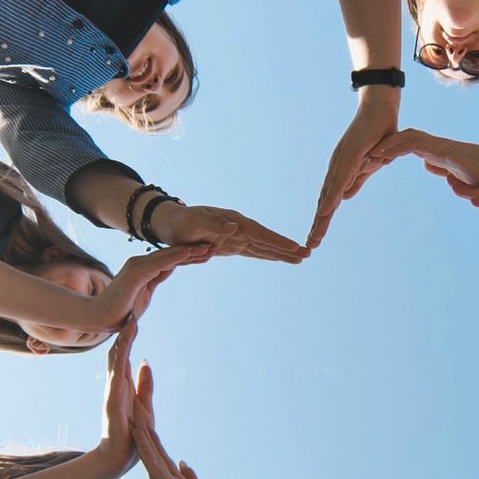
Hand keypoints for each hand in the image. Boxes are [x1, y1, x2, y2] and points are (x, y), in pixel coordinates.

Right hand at [93, 244, 213, 327]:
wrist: (99, 317)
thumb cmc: (119, 311)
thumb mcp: (144, 295)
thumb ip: (154, 281)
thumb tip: (165, 272)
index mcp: (143, 269)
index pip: (171, 261)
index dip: (190, 256)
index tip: (208, 254)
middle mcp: (140, 263)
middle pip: (173, 255)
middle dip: (194, 250)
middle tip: (215, 246)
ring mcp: (137, 265)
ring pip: (169, 256)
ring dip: (190, 251)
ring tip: (209, 247)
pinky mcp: (136, 272)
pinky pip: (161, 262)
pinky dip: (177, 256)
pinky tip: (191, 252)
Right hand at [93, 319, 138, 474]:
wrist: (118, 458)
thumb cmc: (130, 435)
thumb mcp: (143, 405)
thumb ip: (144, 384)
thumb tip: (146, 361)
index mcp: (123, 384)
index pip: (126, 354)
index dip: (129, 336)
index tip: (134, 315)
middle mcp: (116, 384)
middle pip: (119, 352)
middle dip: (125, 332)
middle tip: (130, 307)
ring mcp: (113, 391)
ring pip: (117, 361)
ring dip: (123, 341)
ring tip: (128, 320)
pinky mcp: (113, 401)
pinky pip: (117, 376)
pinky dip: (120, 360)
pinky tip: (123, 346)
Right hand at [128, 364, 214, 478]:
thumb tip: (184, 462)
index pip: (158, 453)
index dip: (150, 434)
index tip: (141, 414)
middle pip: (151, 447)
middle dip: (142, 424)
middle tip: (132, 401)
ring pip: (148, 450)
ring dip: (140, 429)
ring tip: (132, 407)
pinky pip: (153, 462)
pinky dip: (146, 445)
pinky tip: (139, 430)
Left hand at [153, 201, 307, 263]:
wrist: (171, 223)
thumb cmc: (180, 221)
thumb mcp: (193, 220)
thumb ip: (213, 223)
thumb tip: (235, 227)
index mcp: (233, 221)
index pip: (259, 233)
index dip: (276, 241)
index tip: (293, 247)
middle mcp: (238, 228)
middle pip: (267, 240)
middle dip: (286, 248)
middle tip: (307, 254)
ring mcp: (236, 237)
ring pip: (263, 247)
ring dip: (281, 253)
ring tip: (300, 258)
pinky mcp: (232, 245)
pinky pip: (253, 251)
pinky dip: (267, 255)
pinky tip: (278, 258)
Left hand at [308, 92, 400, 247]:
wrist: (381, 108)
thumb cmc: (377, 135)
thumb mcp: (368, 165)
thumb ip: (356, 181)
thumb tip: (345, 198)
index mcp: (342, 172)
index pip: (330, 201)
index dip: (322, 221)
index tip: (316, 240)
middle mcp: (336, 168)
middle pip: (324, 201)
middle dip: (317, 225)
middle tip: (309, 247)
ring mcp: (340, 161)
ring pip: (328, 194)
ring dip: (320, 216)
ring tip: (314, 236)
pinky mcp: (348, 154)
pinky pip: (338, 179)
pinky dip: (331, 196)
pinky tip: (324, 210)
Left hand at [372, 129, 478, 189]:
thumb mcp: (458, 176)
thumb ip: (443, 169)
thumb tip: (430, 165)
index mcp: (435, 153)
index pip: (406, 148)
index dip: (389, 153)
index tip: (372, 163)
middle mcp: (432, 146)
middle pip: (400, 141)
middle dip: (381, 149)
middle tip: (362, 158)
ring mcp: (435, 145)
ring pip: (402, 139)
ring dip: (383, 147)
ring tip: (364, 156)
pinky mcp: (438, 148)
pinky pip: (411, 144)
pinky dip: (393, 147)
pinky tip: (379, 155)